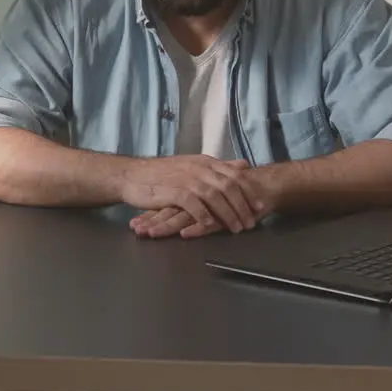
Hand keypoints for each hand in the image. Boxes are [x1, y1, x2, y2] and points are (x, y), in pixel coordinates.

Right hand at [120, 155, 262, 233]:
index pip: (233, 175)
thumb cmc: (161, 174)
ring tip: (236, 228)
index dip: (248, 191)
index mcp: (204, 162)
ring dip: (228, 214)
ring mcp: (186, 179)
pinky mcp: (173, 191)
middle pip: (228, 186)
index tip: (260, 206)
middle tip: (251, 222)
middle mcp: (198, 168)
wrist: (131, 175)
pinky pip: (193, 205)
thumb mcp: (193, 165)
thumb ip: (218, 166)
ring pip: (215, 196)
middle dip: (243, 206)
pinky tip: (210, 226)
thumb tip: (242, 165)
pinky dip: (204, 216)